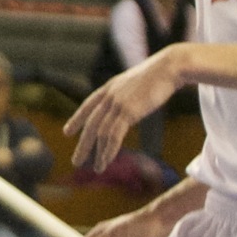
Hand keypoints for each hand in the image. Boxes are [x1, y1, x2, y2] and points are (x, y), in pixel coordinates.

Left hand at [65, 47, 183, 173]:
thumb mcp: (136, 82)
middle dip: (83, 145)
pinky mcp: (128, 111)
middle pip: (91, 124)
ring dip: (98, 153)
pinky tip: (107, 161)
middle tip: (76, 161)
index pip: (87, 105)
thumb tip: (127, 104)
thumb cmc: (158, 75)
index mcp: (109, 87)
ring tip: (97, 169)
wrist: (169, 68)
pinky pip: (113, 135)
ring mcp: (117, 103)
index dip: (76, 119)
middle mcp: (109, 96)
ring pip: (101, 133)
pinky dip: (109, 150)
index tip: (67, 132)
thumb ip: (127, 93)